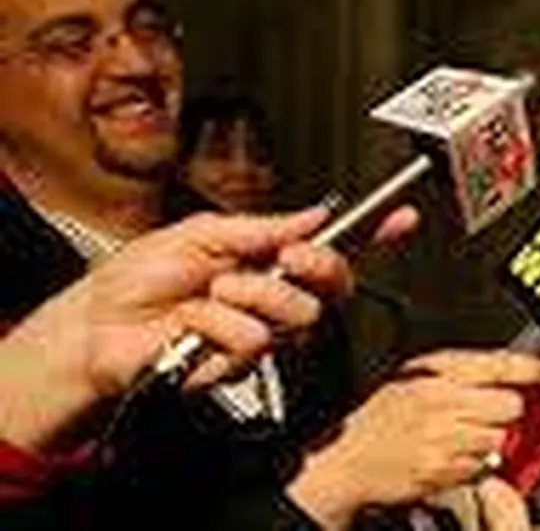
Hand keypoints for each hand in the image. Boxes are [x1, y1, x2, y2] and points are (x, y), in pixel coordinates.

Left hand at [0, 205, 416, 451]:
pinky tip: (195, 323)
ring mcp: (261, 330)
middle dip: (319, 264)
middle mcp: (273, 295)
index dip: (375, 232)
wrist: (96, 328)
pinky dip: (220, 323)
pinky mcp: (241, 363)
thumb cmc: (135, 280)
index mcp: (268, 257)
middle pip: (336, 282)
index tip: (403, 216)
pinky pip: (256, 339)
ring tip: (217, 291)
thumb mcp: (202, 231)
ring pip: (301, 312)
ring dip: (255, 294)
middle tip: (287, 256)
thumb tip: (314, 216)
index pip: (334, 246)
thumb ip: (264, 226)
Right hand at [287, 349, 539, 528]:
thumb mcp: (412, 375)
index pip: (498, 364)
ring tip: (460, 436)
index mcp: (435, 374)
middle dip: (505, 410)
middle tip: (486, 413)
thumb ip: (458, 369)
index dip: (529, 368)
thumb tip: (504, 366)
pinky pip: (481, 467)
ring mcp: (443, 439)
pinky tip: (450, 456)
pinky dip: (473, 465)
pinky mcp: (443, 471)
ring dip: (488, 440)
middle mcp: (442, 404)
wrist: (347, 460)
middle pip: (510, 406)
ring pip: (499, 438)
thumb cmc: (379, 419)